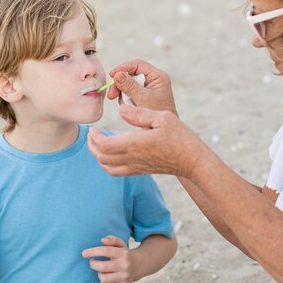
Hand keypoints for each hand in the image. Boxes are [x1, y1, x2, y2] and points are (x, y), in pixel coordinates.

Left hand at [82, 236, 135, 282]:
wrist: (139, 265)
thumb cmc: (124, 254)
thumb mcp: (120, 244)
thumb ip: (112, 240)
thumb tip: (103, 240)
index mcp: (123, 253)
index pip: (105, 251)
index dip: (92, 252)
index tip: (84, 253)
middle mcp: (125, 265)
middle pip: (102, 267)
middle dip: (93, 264)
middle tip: (93, 262)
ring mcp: (125, 277)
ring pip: (103, 278)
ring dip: (99, 274)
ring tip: (102, 270)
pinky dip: (103, 282)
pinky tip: (106, 277)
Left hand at [88, 104, 206, 177]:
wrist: (192, 160)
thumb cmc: (180, 137)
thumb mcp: (162, 117)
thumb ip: (139, 114)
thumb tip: (121, 110)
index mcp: (135, 144)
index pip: (105, 145)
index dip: (94, 137)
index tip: (93, 128)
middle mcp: (133, 158)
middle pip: (102, 157)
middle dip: (91, 145)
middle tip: (90, 134)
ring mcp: (136, 166)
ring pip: (107, 167)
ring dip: (98, 156)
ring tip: (97, 143)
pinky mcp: (141, 170)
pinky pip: (117, 172)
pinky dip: (107, 164)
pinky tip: (110, 154)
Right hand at [107, 60, 176, 114]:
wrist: (162, 131)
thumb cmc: (156, 114)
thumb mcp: (142, 99)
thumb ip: (129, 86)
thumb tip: (117, 74)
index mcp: (158, 76)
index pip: (138, 64)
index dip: (123, 68)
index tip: (112, 75)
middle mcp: (154, 79)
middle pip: (131, 74)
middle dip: (120, 85)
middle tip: (111, 96)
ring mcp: (149, 88)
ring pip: (128, 84)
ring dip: (123, 94)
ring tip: (126, 105)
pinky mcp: (144, 95)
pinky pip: (130, 93)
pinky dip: (126, 99)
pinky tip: (129, 107)